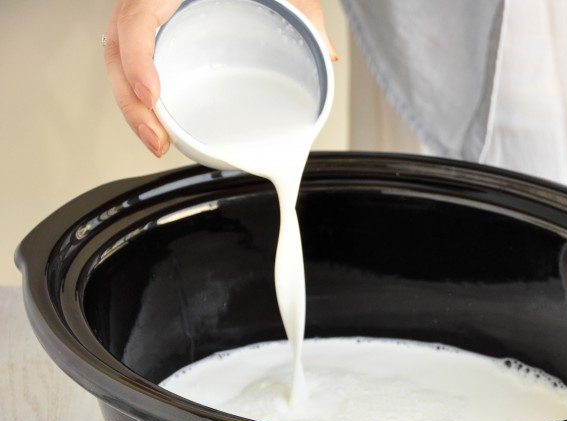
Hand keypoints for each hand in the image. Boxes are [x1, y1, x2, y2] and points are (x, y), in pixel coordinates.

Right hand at [104, 0, 338, 157]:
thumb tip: (328, 55)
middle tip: (156, 140)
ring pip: (120, 59)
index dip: (137, 59)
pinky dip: (140, 93)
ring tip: (156, 142)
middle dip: (131, 102)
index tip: (153, 95)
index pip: (135, 19)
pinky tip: (156, 123)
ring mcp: (147, 14)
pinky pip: (134, 60)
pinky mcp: (155, 30)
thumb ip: (304, 9)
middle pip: (117, 48)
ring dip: (133, 105)